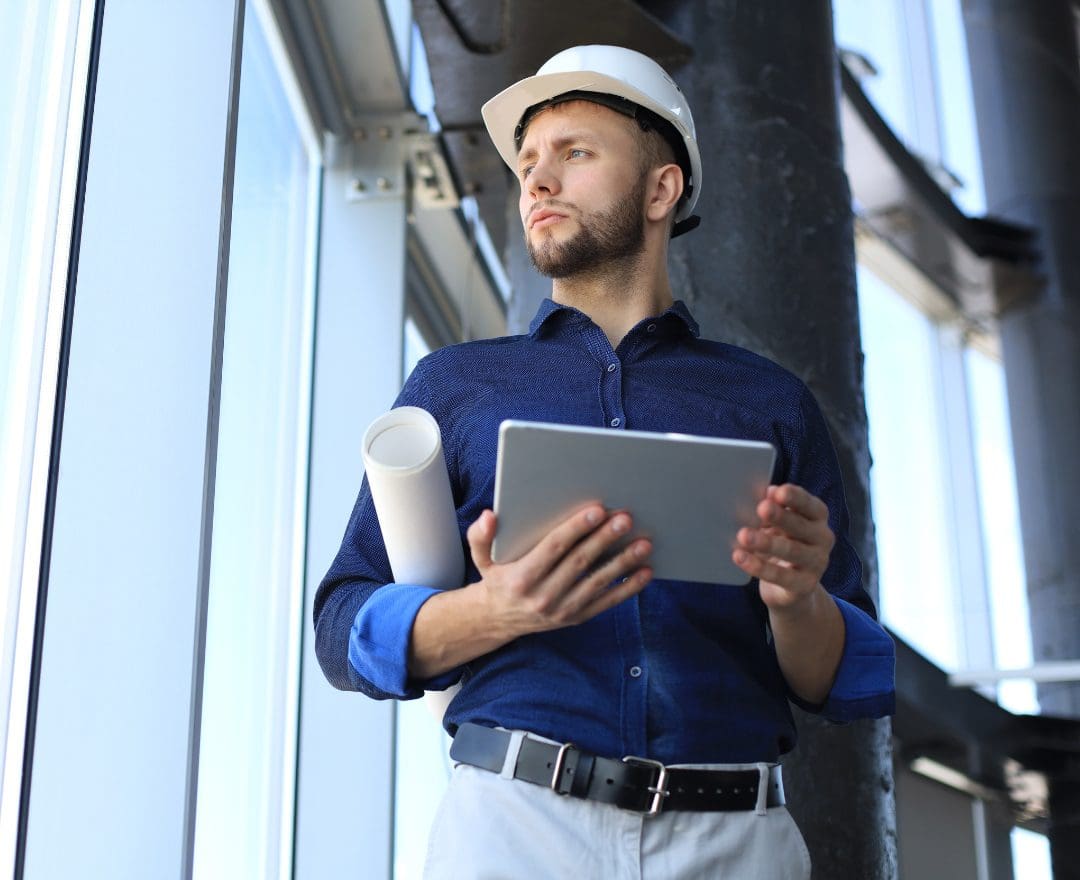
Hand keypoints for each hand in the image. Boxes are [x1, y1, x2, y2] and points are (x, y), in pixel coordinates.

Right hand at [466, 505, 652, 638]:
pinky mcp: (576, 617)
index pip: (553, 548)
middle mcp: (543, 596)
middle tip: (626, 519)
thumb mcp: (481, 558)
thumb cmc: (497, 578)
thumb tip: (489, 516)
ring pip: (598, 582)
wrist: (500, 619)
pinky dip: (628, 588)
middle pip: (580, 563)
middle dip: (605, 539)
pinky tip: (645, 571)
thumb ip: (480, 536)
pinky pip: (607, 602)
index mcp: (522, 577)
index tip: (597, 510)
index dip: (576, 528)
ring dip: (623, 562)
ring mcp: (562, 609)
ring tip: (643, 543)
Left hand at [732, 484, 834, 610]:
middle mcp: (822, 539)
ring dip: (766, 542)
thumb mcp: (777, 524)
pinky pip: (781, 576)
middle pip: (800, 526)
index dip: (795, 498)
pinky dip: (758, 567)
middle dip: (781, 517)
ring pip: (791, 551)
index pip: (810, 505)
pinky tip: (740, 557)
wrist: (792, 588)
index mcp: (817, 517)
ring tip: (743, 535)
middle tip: (762, 508)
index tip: (778, 492)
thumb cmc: (782, 542)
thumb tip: (765, 493)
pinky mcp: (804, 585)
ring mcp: (817, 564)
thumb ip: (772, 509)